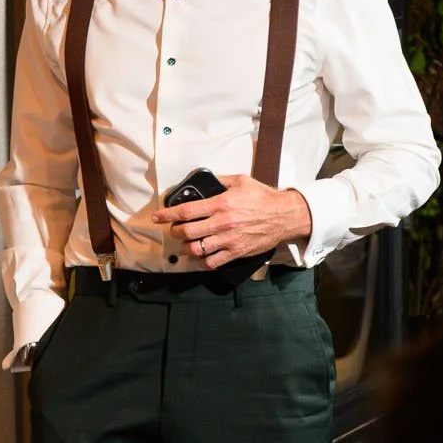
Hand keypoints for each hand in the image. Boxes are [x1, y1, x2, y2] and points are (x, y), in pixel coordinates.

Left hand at [153, 175, 309, 269]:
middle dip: (175, 232)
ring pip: (197, 249)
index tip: (158, 217)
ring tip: (185, 244)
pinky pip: (213, 262)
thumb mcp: (241, 181)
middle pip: (187, 232)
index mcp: (221, 204)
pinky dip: (202, 262)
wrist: (285, 216)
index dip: (168, 215)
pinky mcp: (236, 252)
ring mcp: (229, 239)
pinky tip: (200, 257)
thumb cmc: (264, 198)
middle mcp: (223, 223)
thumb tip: (204, 180)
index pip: (187, 211)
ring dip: (186, 247)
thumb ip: (220, 181)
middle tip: (174, 230)